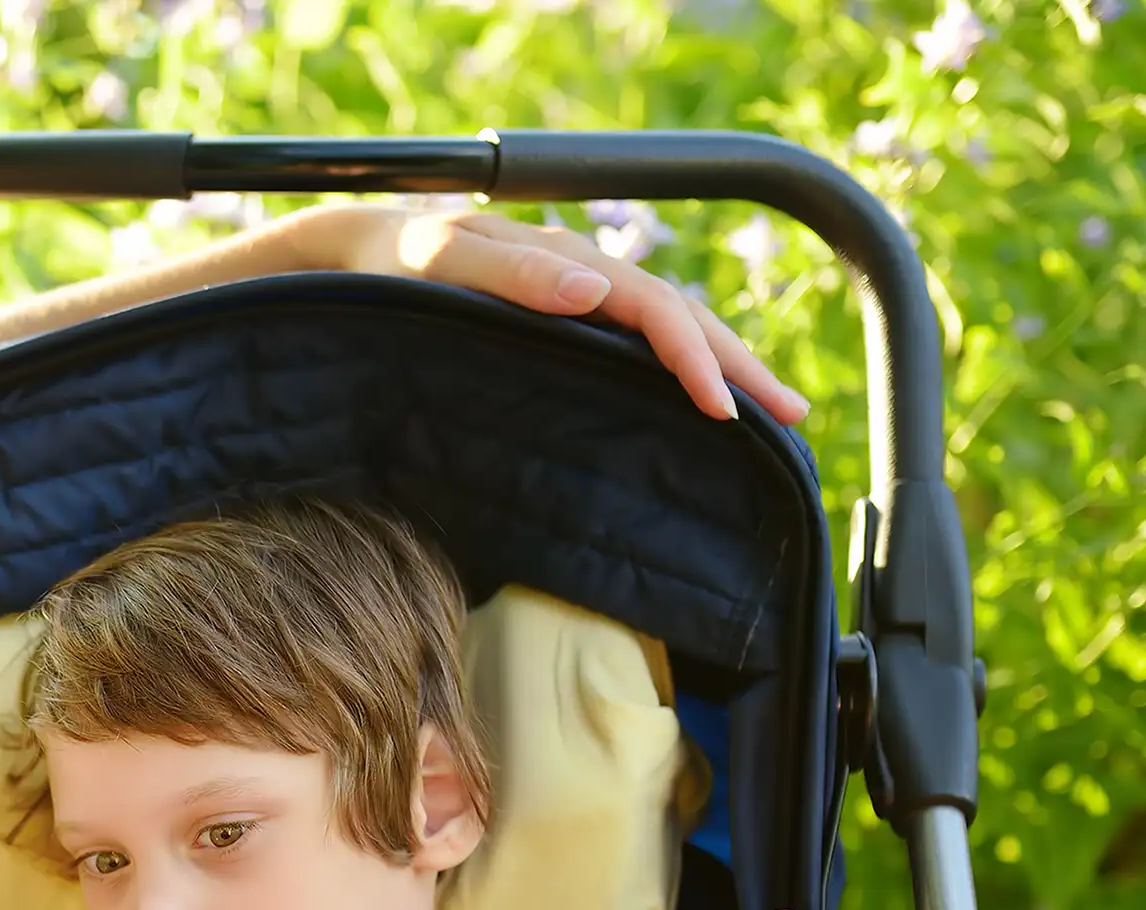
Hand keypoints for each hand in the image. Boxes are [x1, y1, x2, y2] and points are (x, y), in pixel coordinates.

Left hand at [284, 204, 808, 425]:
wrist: (351, 258)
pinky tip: (700, 401)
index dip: (694, 357)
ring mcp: (576, 298)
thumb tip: (589, 288)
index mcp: (563, 260)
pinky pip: (637, 343)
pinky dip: (680, 369)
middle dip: (740, 366)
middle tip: (794, 417)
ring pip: (668, 329)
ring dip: (724, 367)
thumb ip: (506, 274)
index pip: (653, 308)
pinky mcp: (563, 322)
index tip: (723, 410)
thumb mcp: (433, 262)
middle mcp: (581, 274)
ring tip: (773, 414)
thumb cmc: (384, 266)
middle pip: (680, 317)